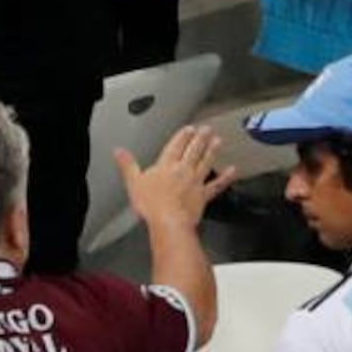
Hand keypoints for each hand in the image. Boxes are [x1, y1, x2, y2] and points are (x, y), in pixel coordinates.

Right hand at [115, 125, 238, 230]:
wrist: (168, 222)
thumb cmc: (151, 205)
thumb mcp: (133, 182)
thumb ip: (128, 165)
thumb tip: (120, 152)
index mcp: (166, 166)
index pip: (176, 146)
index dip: (183, 136)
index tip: (189, 129)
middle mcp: (183, 170)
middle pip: (193, 150)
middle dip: (200, 138)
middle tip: (207, 129)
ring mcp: (195, 182)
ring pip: (206, 162)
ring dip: (212, 151)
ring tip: (218, 141)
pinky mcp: (203, 195)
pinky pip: (217, 184)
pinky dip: (225, 177)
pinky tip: (232, 170)